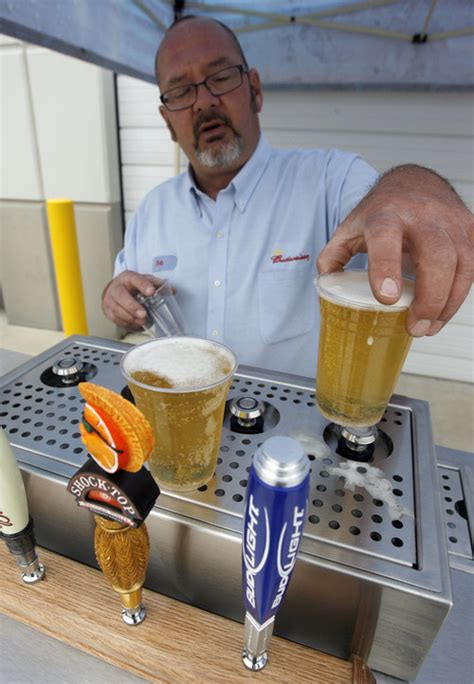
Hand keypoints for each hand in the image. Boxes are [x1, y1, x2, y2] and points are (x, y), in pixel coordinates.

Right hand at [102, 271, 165, 328]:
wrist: (115, 288)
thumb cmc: (131, 285)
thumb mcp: (144, 280)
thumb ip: (158, 285)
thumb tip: (172, 290)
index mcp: (128, 277)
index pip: (135, 279)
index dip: (143, 285)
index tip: (151, 292)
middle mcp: (117, 287)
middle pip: (121, 296)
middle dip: (132, 306)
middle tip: (143, 314)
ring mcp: (110, 299)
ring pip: (117, 309)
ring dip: (130, 318)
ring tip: (141, 322)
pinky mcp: (108, 310)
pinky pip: (115, 319)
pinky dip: (126, 323)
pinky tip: (134, 324)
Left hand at [317, 166, 473, 335]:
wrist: (415, 182)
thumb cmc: (382, 211)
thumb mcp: (350, 228)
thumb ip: (333, 256)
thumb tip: (326, 285)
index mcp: (385, 215)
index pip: (386, 238)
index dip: (387, 268)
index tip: (387, 298)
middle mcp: (422, 216)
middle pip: (437, 256)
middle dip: (430, 297)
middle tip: (415, 327)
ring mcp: (450, 222)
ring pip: (462, 264)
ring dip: (448, 303)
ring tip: (428, 327)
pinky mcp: (469, 231)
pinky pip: (471, 267)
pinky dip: (458, 295)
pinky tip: (441, 313)